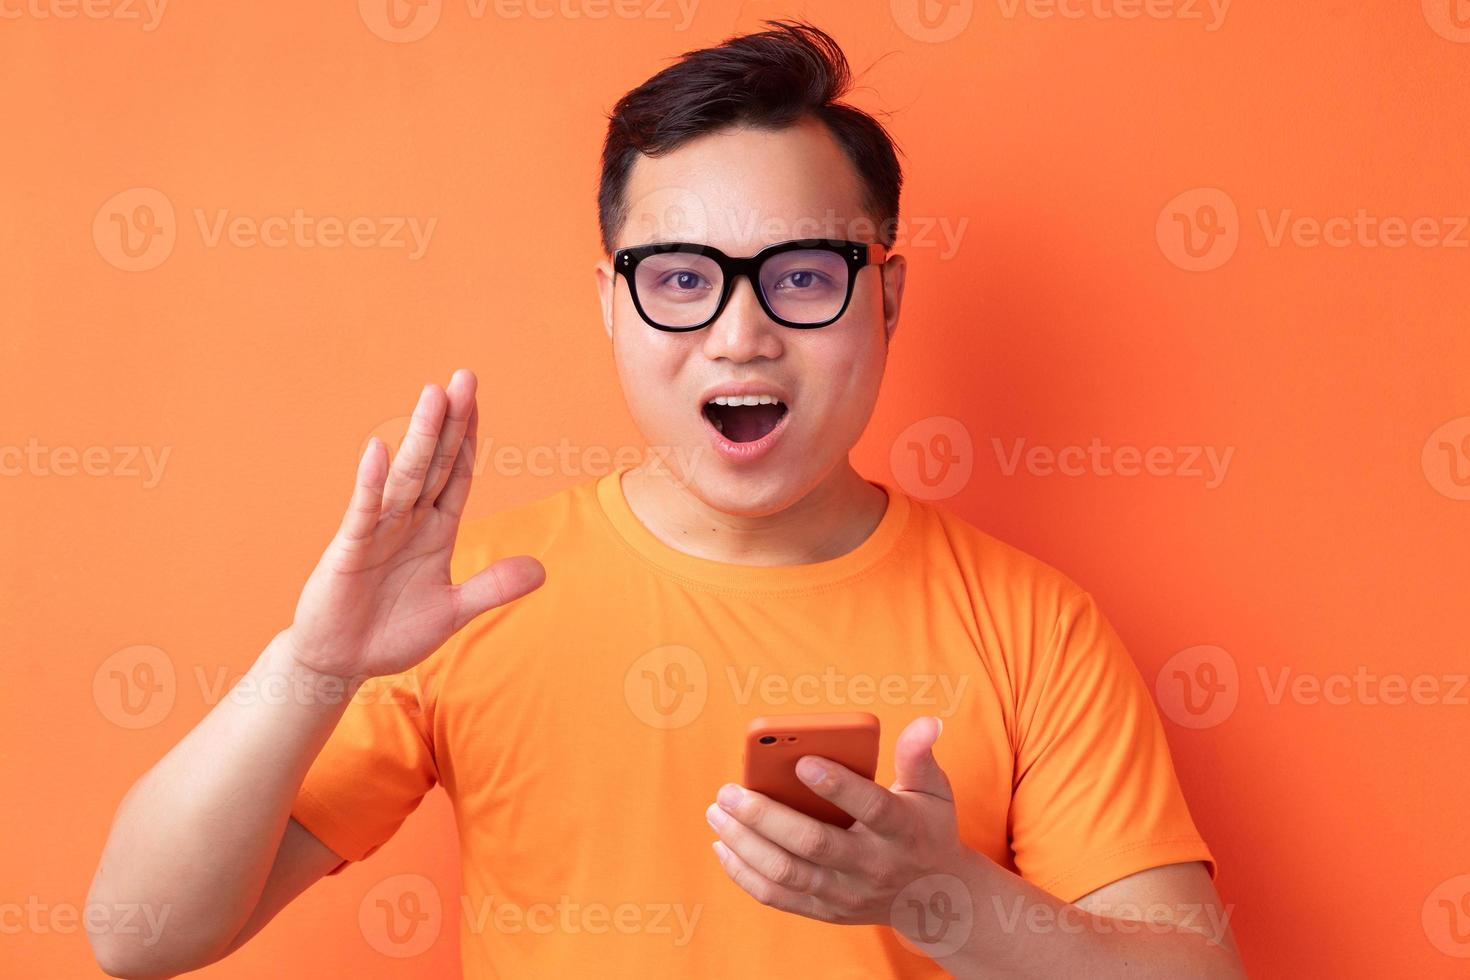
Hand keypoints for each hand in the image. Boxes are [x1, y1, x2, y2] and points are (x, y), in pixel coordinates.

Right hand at [285, 368, 544, 680]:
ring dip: (421, 437)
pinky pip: (362, 512)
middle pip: (436, 463)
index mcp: (436, 531)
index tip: (477, 400)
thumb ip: (492, 588)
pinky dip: (371, 483)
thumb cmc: (393, 633)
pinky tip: (378, 450)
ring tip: (433, 395)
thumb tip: (542, 569)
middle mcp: (408, 522)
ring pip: (405, 477)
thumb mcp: (453, 612)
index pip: (458, 475)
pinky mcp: (349, 552)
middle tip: (463, 377)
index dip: (469, 438)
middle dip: (450, 422)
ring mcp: (378, 533)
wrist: (340, 662)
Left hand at [706, 716, 972, 937]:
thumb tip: (926, 721)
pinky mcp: (825, 911)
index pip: (870, 806)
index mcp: (902, 829)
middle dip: (765, 816)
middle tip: (728, 790)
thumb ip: (919, 755)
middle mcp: (873, 865)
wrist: (934, 899)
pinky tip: (722, 845)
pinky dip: (744, 873)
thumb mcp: (934, 790)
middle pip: (813, 843)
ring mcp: (847, 894)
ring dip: (745, 843)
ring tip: (718, 812)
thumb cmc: (926, 828)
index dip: (837, 784)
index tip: (802, 760)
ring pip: (787, 873)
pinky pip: (777, 897)